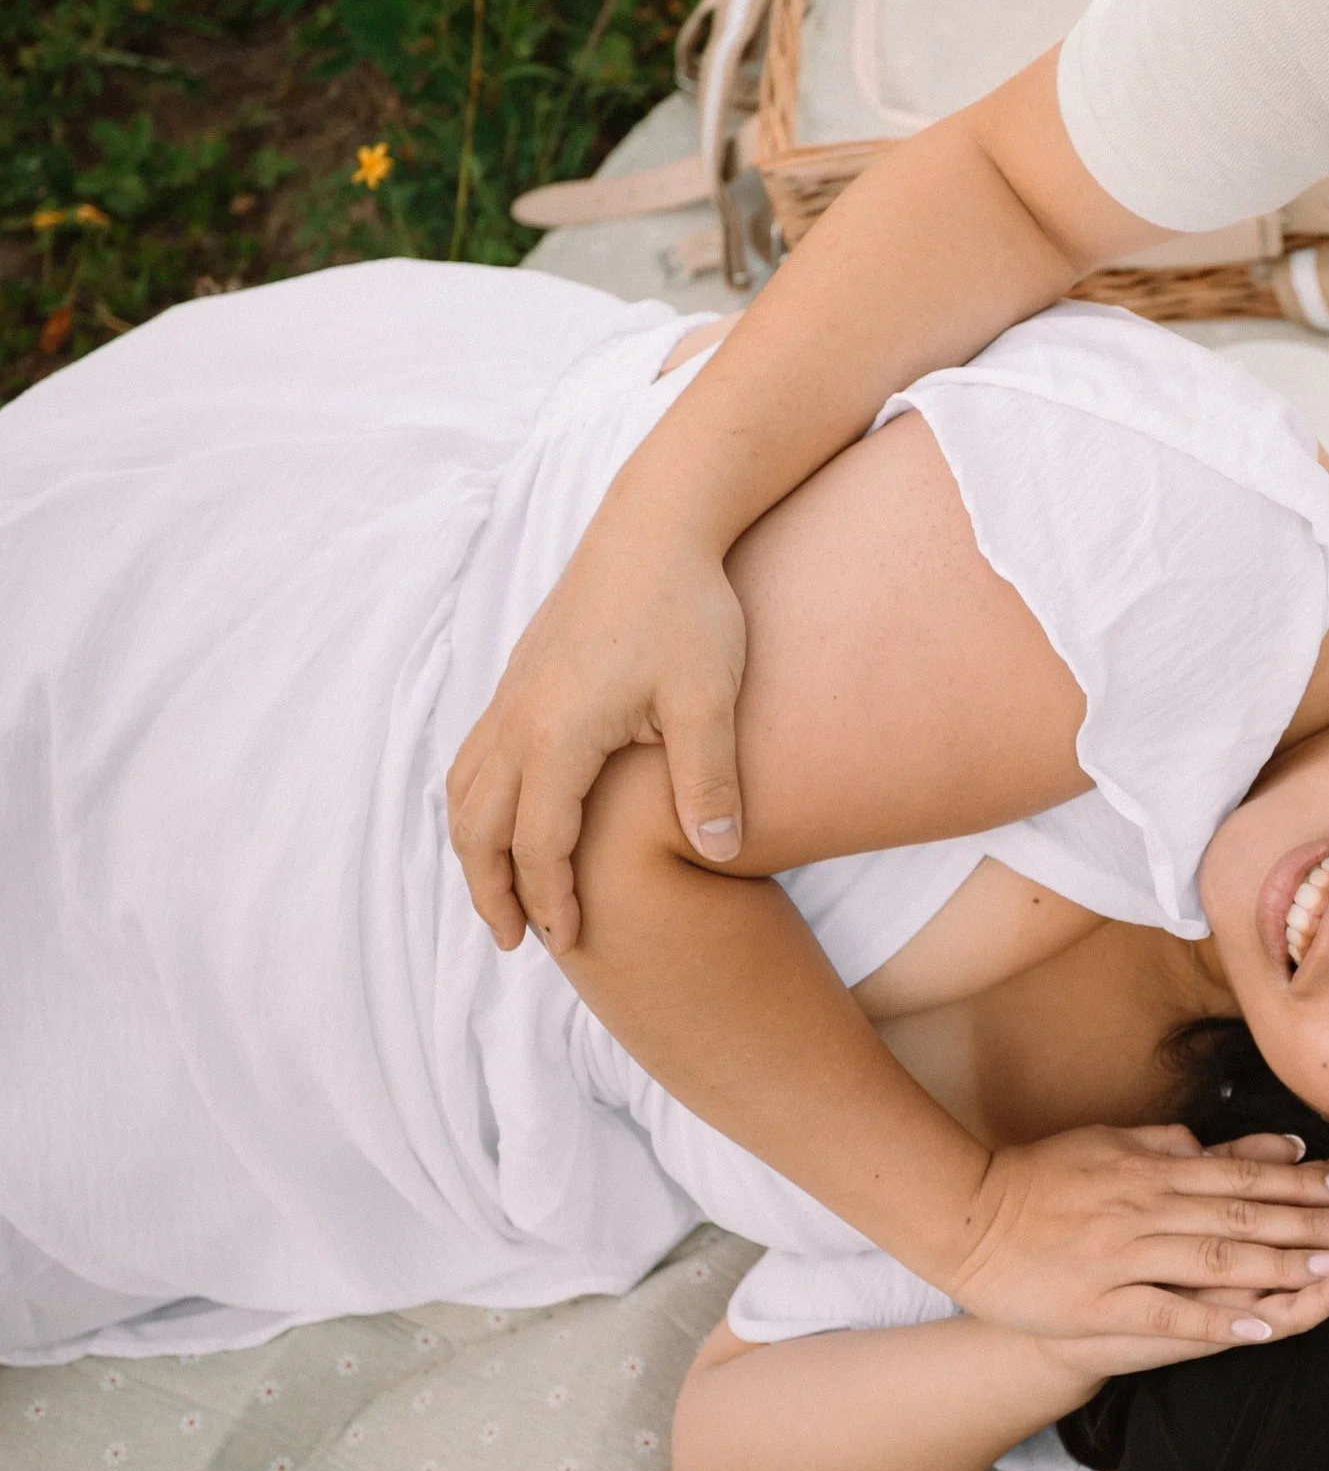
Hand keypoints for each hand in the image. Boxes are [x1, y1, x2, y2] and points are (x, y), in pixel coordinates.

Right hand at [447, 529, 748, 953]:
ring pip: (464, 791)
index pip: (539, 842)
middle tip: (516, 942)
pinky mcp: (519, 678)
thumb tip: (722, 855)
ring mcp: (511, 695)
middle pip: (479, 827)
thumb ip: (711, 780)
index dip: (550, 900)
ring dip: (475, 850)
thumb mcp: (710, 698)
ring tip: (503, 896)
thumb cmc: (689, 610)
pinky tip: (506, 824)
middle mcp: (518, 717)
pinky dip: (476, 805)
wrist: (655, 528)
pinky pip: (473, 756)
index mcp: (558, 732)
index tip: (571, 942)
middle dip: (492, 891)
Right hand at [943, 1125, 1328, 1345]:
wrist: (963, 1215)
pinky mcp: (1096, 1301)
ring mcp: (1122, 1255)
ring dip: (1279, 1265)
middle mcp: (1146, 1207)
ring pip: (1214, 1259)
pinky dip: (1212, 1320)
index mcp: (1153, 1169)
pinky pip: (1164, 1312)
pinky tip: (1256, 1327)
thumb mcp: (1112, 1145)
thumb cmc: (1042, 1179)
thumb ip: (1179, 1145)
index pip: (1243, 1175)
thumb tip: (1255, 1141)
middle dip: (1312, 1222)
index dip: (1303, 1181)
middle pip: (1243, 1214)